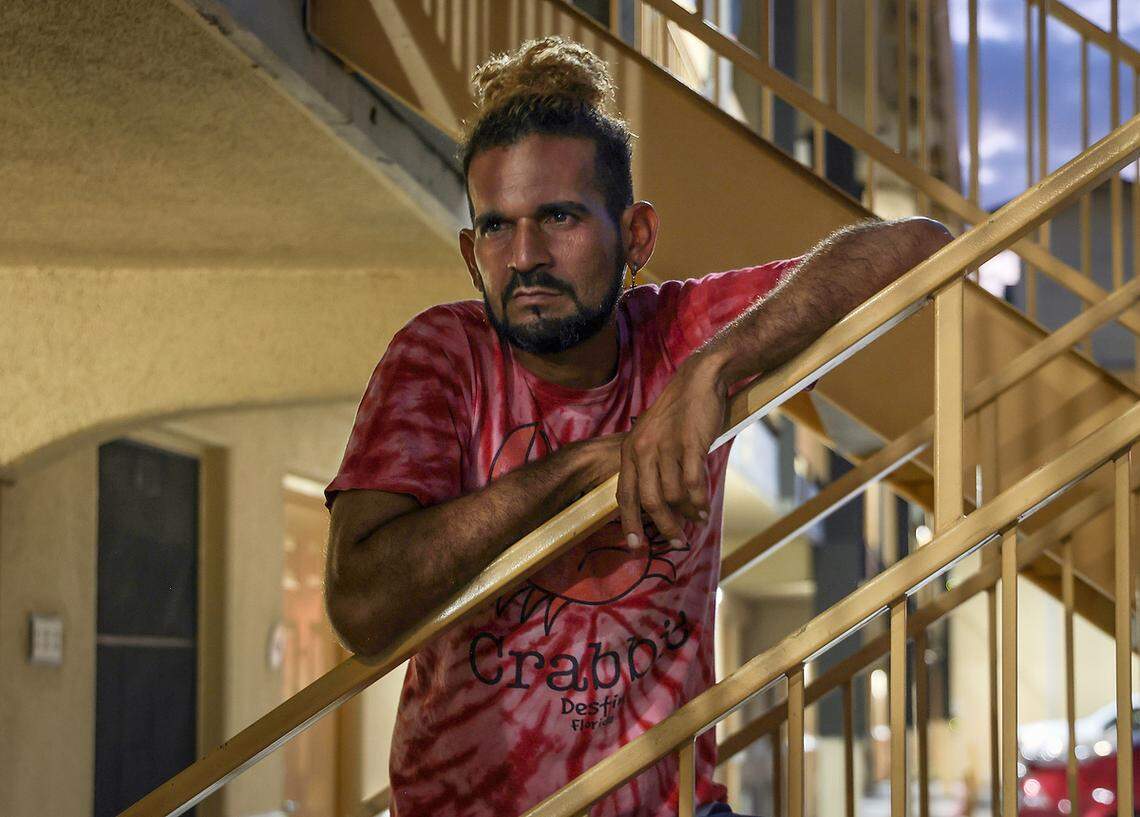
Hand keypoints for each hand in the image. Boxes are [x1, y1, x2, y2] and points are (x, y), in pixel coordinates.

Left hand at [618, 352, 726, 547]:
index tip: (635, 546)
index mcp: (630, 451)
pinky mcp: (689, 443)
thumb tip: (658, 505)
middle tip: (677, 542)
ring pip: (674, 495)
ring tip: (698, 521)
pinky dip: (700, 501)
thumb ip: (648, 466)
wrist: (698, 380)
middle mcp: (643, 450)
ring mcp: (666, 447)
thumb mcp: (651, 437)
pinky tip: (705, 509)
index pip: (624, 495)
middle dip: (664, 527)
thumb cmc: (677, 413)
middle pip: (650, 501)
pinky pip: (693, 483)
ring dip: (687, 514)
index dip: (629, 522)